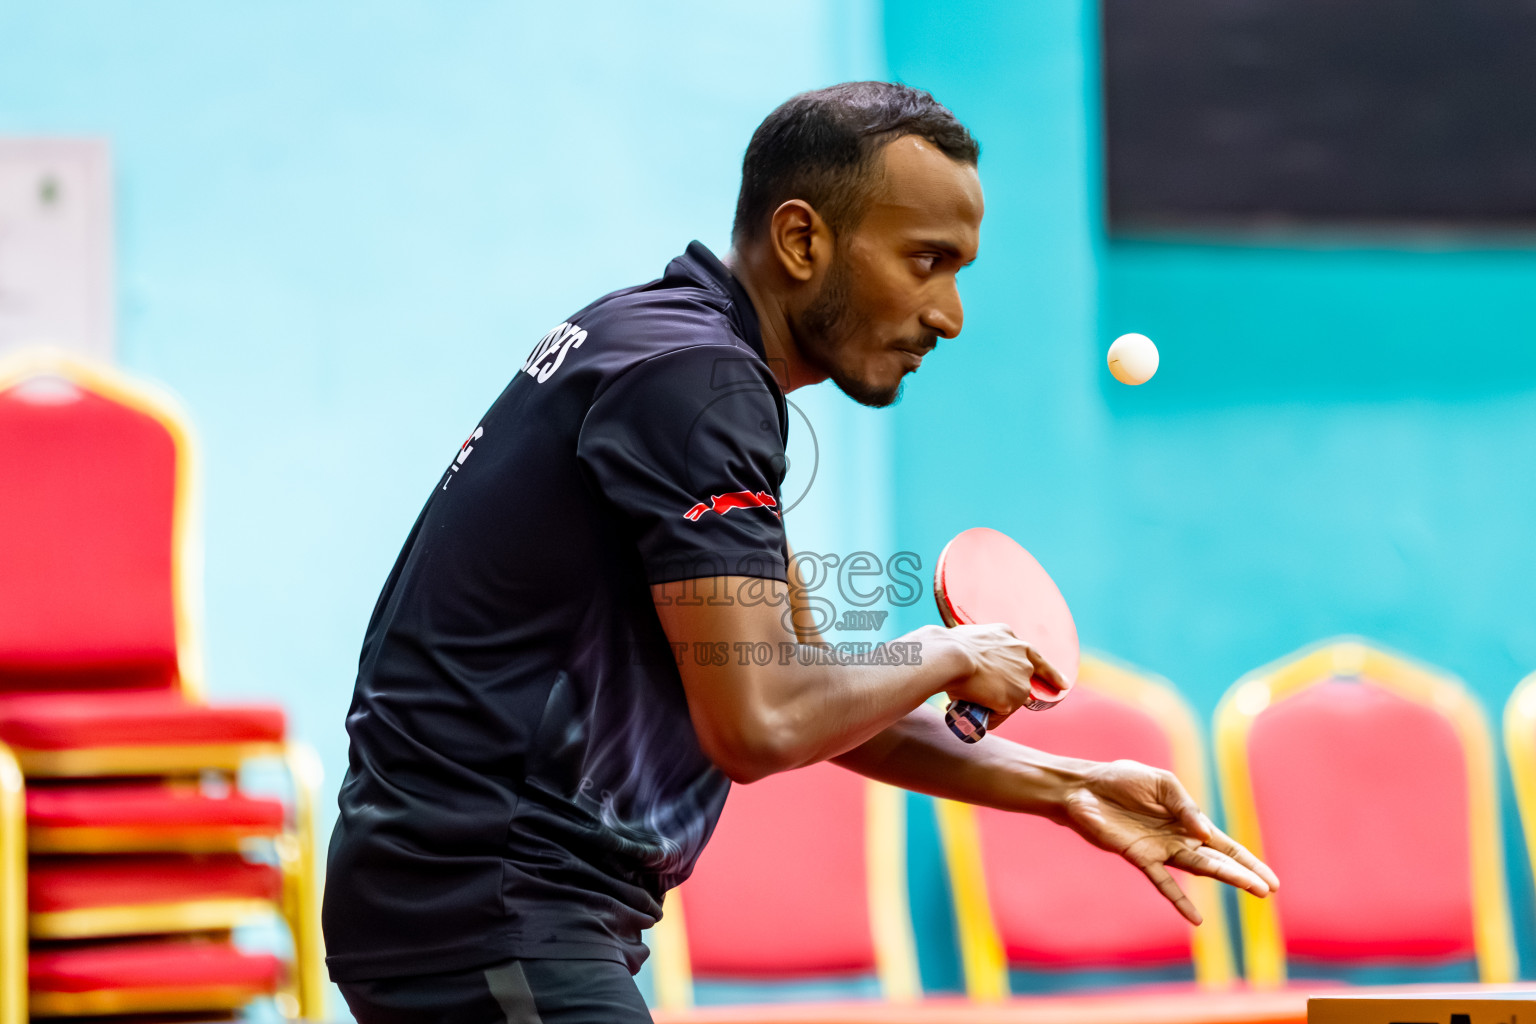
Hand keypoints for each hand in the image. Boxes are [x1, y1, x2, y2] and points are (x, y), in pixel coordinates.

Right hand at [935, 623, 1070, 723]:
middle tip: (992, 695)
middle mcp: (1022, 654)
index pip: (1034, 656)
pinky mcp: (1016, 697)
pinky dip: (991, 716)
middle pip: (1024, 679)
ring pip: (1012, 699)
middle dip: (1013, 689)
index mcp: (1008, 637)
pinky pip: (1003, 713)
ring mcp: (1022, 677)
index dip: (1048, 672)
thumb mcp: (966, 639)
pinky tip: (976, 713)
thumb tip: (966, 666)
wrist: (950, 656)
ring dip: (997, 704)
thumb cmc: (947, 648)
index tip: (1062, 683)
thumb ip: (975, 649)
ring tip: (972, 702)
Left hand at [1059, 759, 1278, 924]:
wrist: (1085, 787)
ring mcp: (1160, 850)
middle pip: (1218, 861)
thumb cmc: (1121, 780)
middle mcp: (1177, 840)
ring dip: (1224, 878)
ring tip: (1250, 890)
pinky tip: (1196, 918)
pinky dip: (1180, 899)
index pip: (1224, 845)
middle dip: (1244, 874)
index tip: (1272, 881)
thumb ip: (1185, 805)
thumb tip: (1205, 832)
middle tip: (1268, 890)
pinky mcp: (1139, 856)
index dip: (1248, 861)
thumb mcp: (1161, 782)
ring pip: (1199, 869)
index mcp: (1187, 821)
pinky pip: (1163, 882)